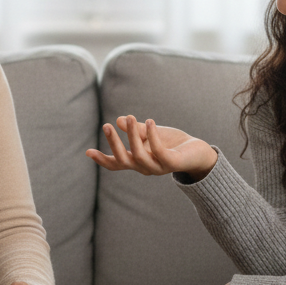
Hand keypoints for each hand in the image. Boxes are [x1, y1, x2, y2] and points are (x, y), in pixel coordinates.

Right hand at [86, 116, 217, 180]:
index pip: (117, 164)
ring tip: (129, 117)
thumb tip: (119, 120)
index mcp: (138, 162)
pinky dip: (152, 136)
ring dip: (132, 135)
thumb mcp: (150, 133)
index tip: (88, 152)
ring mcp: (158, 167)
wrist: (198, 152)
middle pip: (124, 160)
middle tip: (106, 126)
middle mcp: (145, 167)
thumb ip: (135, 129)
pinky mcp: (171, 162)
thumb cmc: (172, 143)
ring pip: (139, 155)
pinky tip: (148, 121)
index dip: (102, 159)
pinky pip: (158, 151)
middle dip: (114, 143)